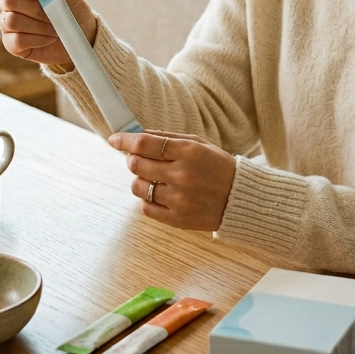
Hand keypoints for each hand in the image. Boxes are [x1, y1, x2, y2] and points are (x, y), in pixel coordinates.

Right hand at [0, 0, 96, 66]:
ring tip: (55, 28)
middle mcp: (10, 3)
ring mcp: (7, 24)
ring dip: (39, 26)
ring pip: (11, 21)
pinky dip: (38, 40)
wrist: (81, 35)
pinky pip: (17, 40)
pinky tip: (49, 38)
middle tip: (54, 15)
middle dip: (35, 9)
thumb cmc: (72, 11)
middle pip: (8, 0)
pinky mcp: (11, 44)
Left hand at [109, 130, 236, 231]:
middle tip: (138, 158)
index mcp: (189, 152)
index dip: (125, 140)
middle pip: (136, 165)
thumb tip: (139, 134)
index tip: (114, 139)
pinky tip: (160, 193)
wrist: (240, 198)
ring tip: (153, 178)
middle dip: (132, 159)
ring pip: (138, 187)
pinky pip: (146, 208)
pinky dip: (147, 199)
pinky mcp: (178, 219)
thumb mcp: (199, 144)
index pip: (145, 143)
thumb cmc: (218, 166)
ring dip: (140, 180)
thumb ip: (168, 138)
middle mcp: (182, 175)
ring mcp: (179, 199)